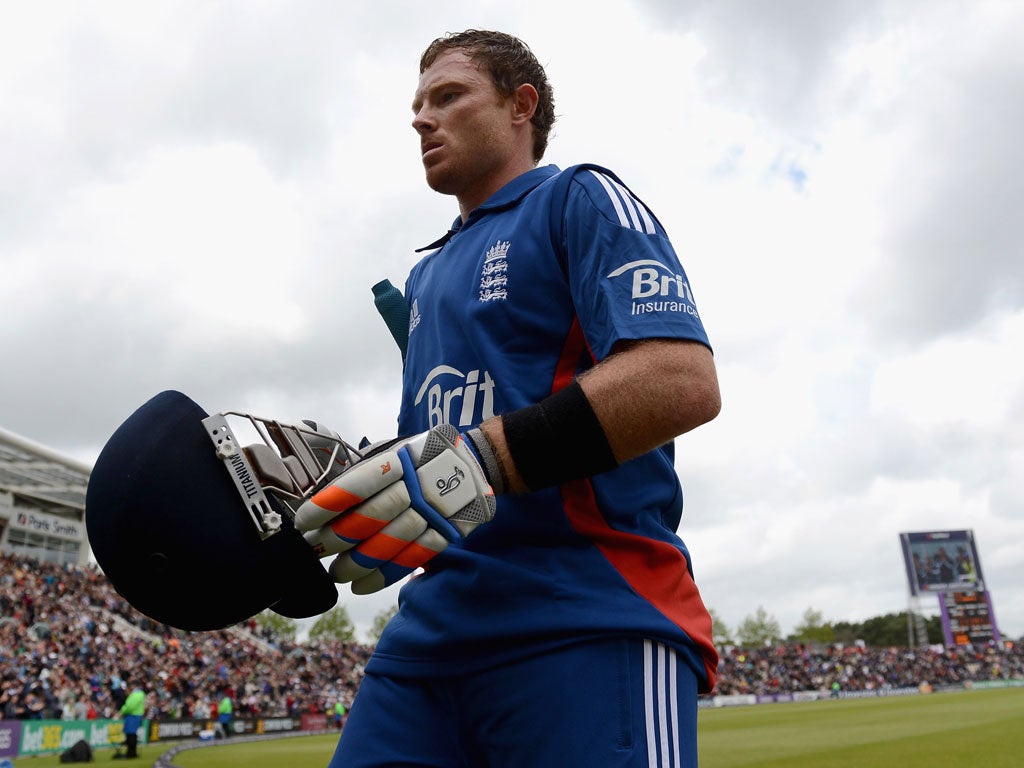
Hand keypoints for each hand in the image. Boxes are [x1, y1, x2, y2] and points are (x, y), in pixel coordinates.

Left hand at [296, 424, 495, 593]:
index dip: (329, 504)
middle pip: (373, 516)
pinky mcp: (447, 533)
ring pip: (391, 542)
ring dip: (358, 562)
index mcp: (401, 459)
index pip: (358, 485)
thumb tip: (324, 496)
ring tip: (336, 573)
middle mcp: (419, 486)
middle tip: (314, 550)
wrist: (476, 462)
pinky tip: (361, 585)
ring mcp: (435, 512)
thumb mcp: (395, 449)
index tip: (304, 521)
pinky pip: (413, 558)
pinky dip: (384, 575)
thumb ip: (365, 469)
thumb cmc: (421, 456)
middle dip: (337, 538)